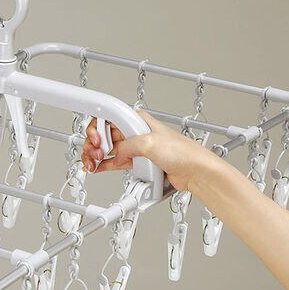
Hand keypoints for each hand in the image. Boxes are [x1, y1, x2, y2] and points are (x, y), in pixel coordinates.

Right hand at [81, 111, 218, 191]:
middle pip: (104, 135)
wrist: (195, 171)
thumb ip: (127, 148)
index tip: (95, 139)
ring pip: (107, 149)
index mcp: (137, 120)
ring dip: (96, 156)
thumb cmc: (182, 152)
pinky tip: (96, 168)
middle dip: (95, 144)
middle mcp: (134, 132)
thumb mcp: (150, 144)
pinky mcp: (136, 162)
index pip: (109, 118)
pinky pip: (114, 162)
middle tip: (96, 154)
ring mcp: (134, 148)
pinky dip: (103, 165)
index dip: (98, 128)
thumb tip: (115, 156)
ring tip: (93, 164)